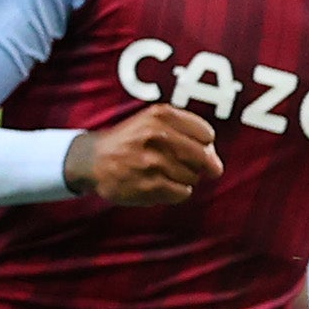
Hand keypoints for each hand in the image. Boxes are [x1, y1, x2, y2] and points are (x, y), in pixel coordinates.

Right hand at [66, 106, 221, 205]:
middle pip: (204, 157)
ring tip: (163, 173)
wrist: (93, 160)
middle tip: (185, 166)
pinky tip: (160, 185)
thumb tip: (216, 163)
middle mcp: (157, 136)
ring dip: (185, 178)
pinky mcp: (149, 185)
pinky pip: (182, 193)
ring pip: (193, 177)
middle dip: (200, 165)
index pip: (206, 135)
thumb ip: (188, 132)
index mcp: (161, 116)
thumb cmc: (132, 141)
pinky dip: (176, 192)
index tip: (192, 148)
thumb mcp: (154, 121)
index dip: (204, 145)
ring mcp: (153, 162)